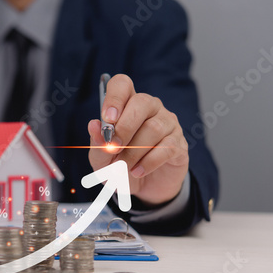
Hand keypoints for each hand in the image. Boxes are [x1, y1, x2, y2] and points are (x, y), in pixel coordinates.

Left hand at [88, 74, 188, 205]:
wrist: (143, 188)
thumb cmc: (119, 166)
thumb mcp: (102, 159)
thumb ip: (97, 143)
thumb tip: (94, 125)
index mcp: (127, 104)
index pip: (122, 84)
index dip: (114, 97)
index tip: (107, 119)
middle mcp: (150, 107)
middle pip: (141, 102)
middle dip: (125, 127)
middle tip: (114, 148)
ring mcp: (167, 123)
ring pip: (153, 128)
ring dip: (134, 151)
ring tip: (123, 167)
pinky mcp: (179, 142)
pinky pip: (166, 147)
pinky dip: (148, 162)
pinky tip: (137, 171)